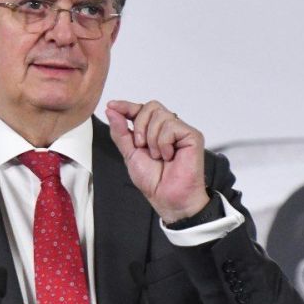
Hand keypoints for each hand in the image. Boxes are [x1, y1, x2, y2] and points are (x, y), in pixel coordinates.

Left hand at [105, 100, 209, 223]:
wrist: (167, 197)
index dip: (126, 106)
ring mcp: (181, 131)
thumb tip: (111, 111)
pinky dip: (164, 143)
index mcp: (153, 131)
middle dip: (139, 125)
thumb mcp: (129, 154)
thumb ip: (120, 132)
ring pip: (160, 115)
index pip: (140, 109)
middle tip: (140, 146)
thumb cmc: (154, 181)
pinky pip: (171, 126)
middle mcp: (168, 128)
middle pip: (151, 106)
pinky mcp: (192, 135)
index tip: (112, 106)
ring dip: (152, 139)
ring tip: (157, 156)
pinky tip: (168, 156)